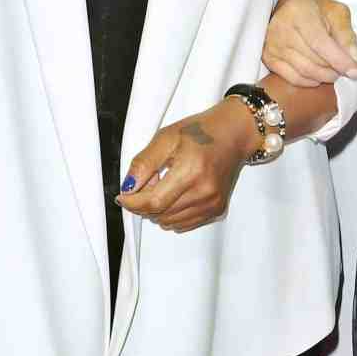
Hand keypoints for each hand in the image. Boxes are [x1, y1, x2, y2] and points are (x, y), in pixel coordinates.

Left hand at [116, 100, 257, 232]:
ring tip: (163, 186)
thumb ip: (144, 163)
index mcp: (191, 170)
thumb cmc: (201, 131)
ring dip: (157, 210)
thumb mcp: (166, 137)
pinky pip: (183, 224)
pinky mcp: (216, 210)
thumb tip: (128, 187)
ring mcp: (212, 204)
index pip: (154, 202)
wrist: (234, 134)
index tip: (122, 197)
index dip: (133, 203)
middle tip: (148, 182)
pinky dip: (171, 214)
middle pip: (160, 214)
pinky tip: (174, 195)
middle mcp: (204, 192)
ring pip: (169, 222)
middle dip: (143, 204)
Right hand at [262, 0, 356, 86]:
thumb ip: (347, 34)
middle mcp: (281, 28)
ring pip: (304, 71)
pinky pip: (292, 78)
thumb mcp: (337, 12)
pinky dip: (309, 81)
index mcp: (299, 12)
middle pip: (313, 60)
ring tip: (334, 72)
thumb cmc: (316, 8)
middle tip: (344, 69)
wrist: (288, 6)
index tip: (354, 72)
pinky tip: (319, 76)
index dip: (338, 60)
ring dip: (324, 76)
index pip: (320, 43)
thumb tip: (354, 60)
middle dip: (333, 69)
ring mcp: (272, 44)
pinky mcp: (268, 57)